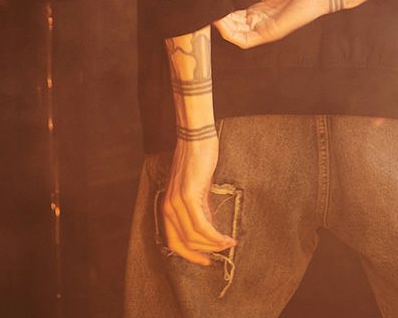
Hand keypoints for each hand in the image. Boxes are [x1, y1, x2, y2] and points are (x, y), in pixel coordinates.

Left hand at [160, 136, 236, 265]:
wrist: (196, 137)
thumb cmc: (198, 158)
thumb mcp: (197, 189)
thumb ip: (200, 209)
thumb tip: (209, 228)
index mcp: (168, 206)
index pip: (174, 241)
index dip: (190, 255)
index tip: (206, 260)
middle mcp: (169, 207)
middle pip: (185, 242)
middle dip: (205, 251)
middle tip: (223, 251)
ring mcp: (177, 202)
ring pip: (195, 236)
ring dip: (214, 244)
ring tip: (229, 243)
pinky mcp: (189, 196)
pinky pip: (202, 225)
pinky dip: (215, 236)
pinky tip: (227, 237)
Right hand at [214, 0, 329, 47]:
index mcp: (261, 10)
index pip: (235, 17)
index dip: (222, 14)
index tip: (210, 7)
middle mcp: (262, 21)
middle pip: (234, 28)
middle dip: (219, 23)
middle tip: (206, 14)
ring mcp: (267, 28)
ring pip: (238, 36)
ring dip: (223, 29)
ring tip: (211, 19)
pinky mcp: (272, 31)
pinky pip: (248, 40)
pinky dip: (233, 35)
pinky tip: (222, 25)